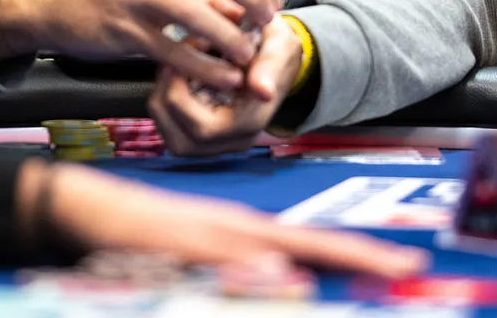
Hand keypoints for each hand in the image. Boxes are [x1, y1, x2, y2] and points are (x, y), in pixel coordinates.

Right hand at [0, 0, 281, 90]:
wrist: (52, 2)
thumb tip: (243, 6)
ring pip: (194, 12)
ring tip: (247, 57)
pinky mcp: (123, 29)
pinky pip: (171, 49)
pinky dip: (203, 66)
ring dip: (230, 37)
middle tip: (268, 24)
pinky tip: (222, 78)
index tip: (274, 1)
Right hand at [37, 161, 427, 276]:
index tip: (404, 266)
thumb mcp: (204, 261)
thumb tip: (292, 287)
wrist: (87, 209)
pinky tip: (280, 275)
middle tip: (409, 266)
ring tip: (371, 268)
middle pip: (309, 244)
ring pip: (274, 253)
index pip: (314, 246)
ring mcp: (208, 237)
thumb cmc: (147, 242)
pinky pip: (224, 262)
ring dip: (319, 262)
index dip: (359, 256)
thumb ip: (244, 274)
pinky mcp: (178, 246)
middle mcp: (236, 231)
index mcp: (246, 235)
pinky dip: (253, 270)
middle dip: (361, 257)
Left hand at [148, 15, 302, 155]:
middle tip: (170, 62)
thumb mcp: (279, 46)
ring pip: (171, 138)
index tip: (178, 61)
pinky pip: (171, 130)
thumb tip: (263, 91)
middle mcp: (234, 141)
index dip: (179, 97)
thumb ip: (270, 66)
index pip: (203, 129)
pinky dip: (164, 103)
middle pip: (181, 141)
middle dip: (165, 98)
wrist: (277, 57)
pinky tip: (176, 78)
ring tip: (173, 68)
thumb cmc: (275, 48)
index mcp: (252, 122)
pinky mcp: (204, 137)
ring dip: (162, 100)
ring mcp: (219, 143)